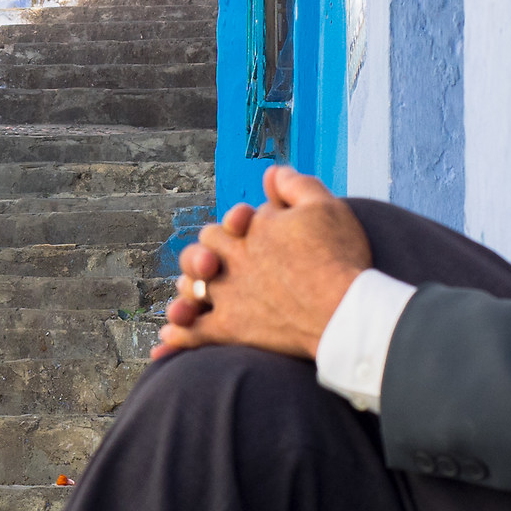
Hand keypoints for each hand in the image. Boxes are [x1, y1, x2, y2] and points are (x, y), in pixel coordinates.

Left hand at [152, 166, 372, 360]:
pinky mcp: (228, 330)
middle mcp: (230, 262)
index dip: (230, 228)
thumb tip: (272, 171)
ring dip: (188, 291)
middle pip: (200, 253)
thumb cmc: (339, 256)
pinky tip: (167, 339)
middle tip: (212, 266)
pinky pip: (191, 333)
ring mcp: (226, 296)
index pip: (223, 225)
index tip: (244, 231)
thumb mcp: (324, 207)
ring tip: (191, 298)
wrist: (343, 311)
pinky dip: (177, 336)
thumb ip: (294, 185)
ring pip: (189, 290)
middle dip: (203, 256)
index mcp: (248, 231)